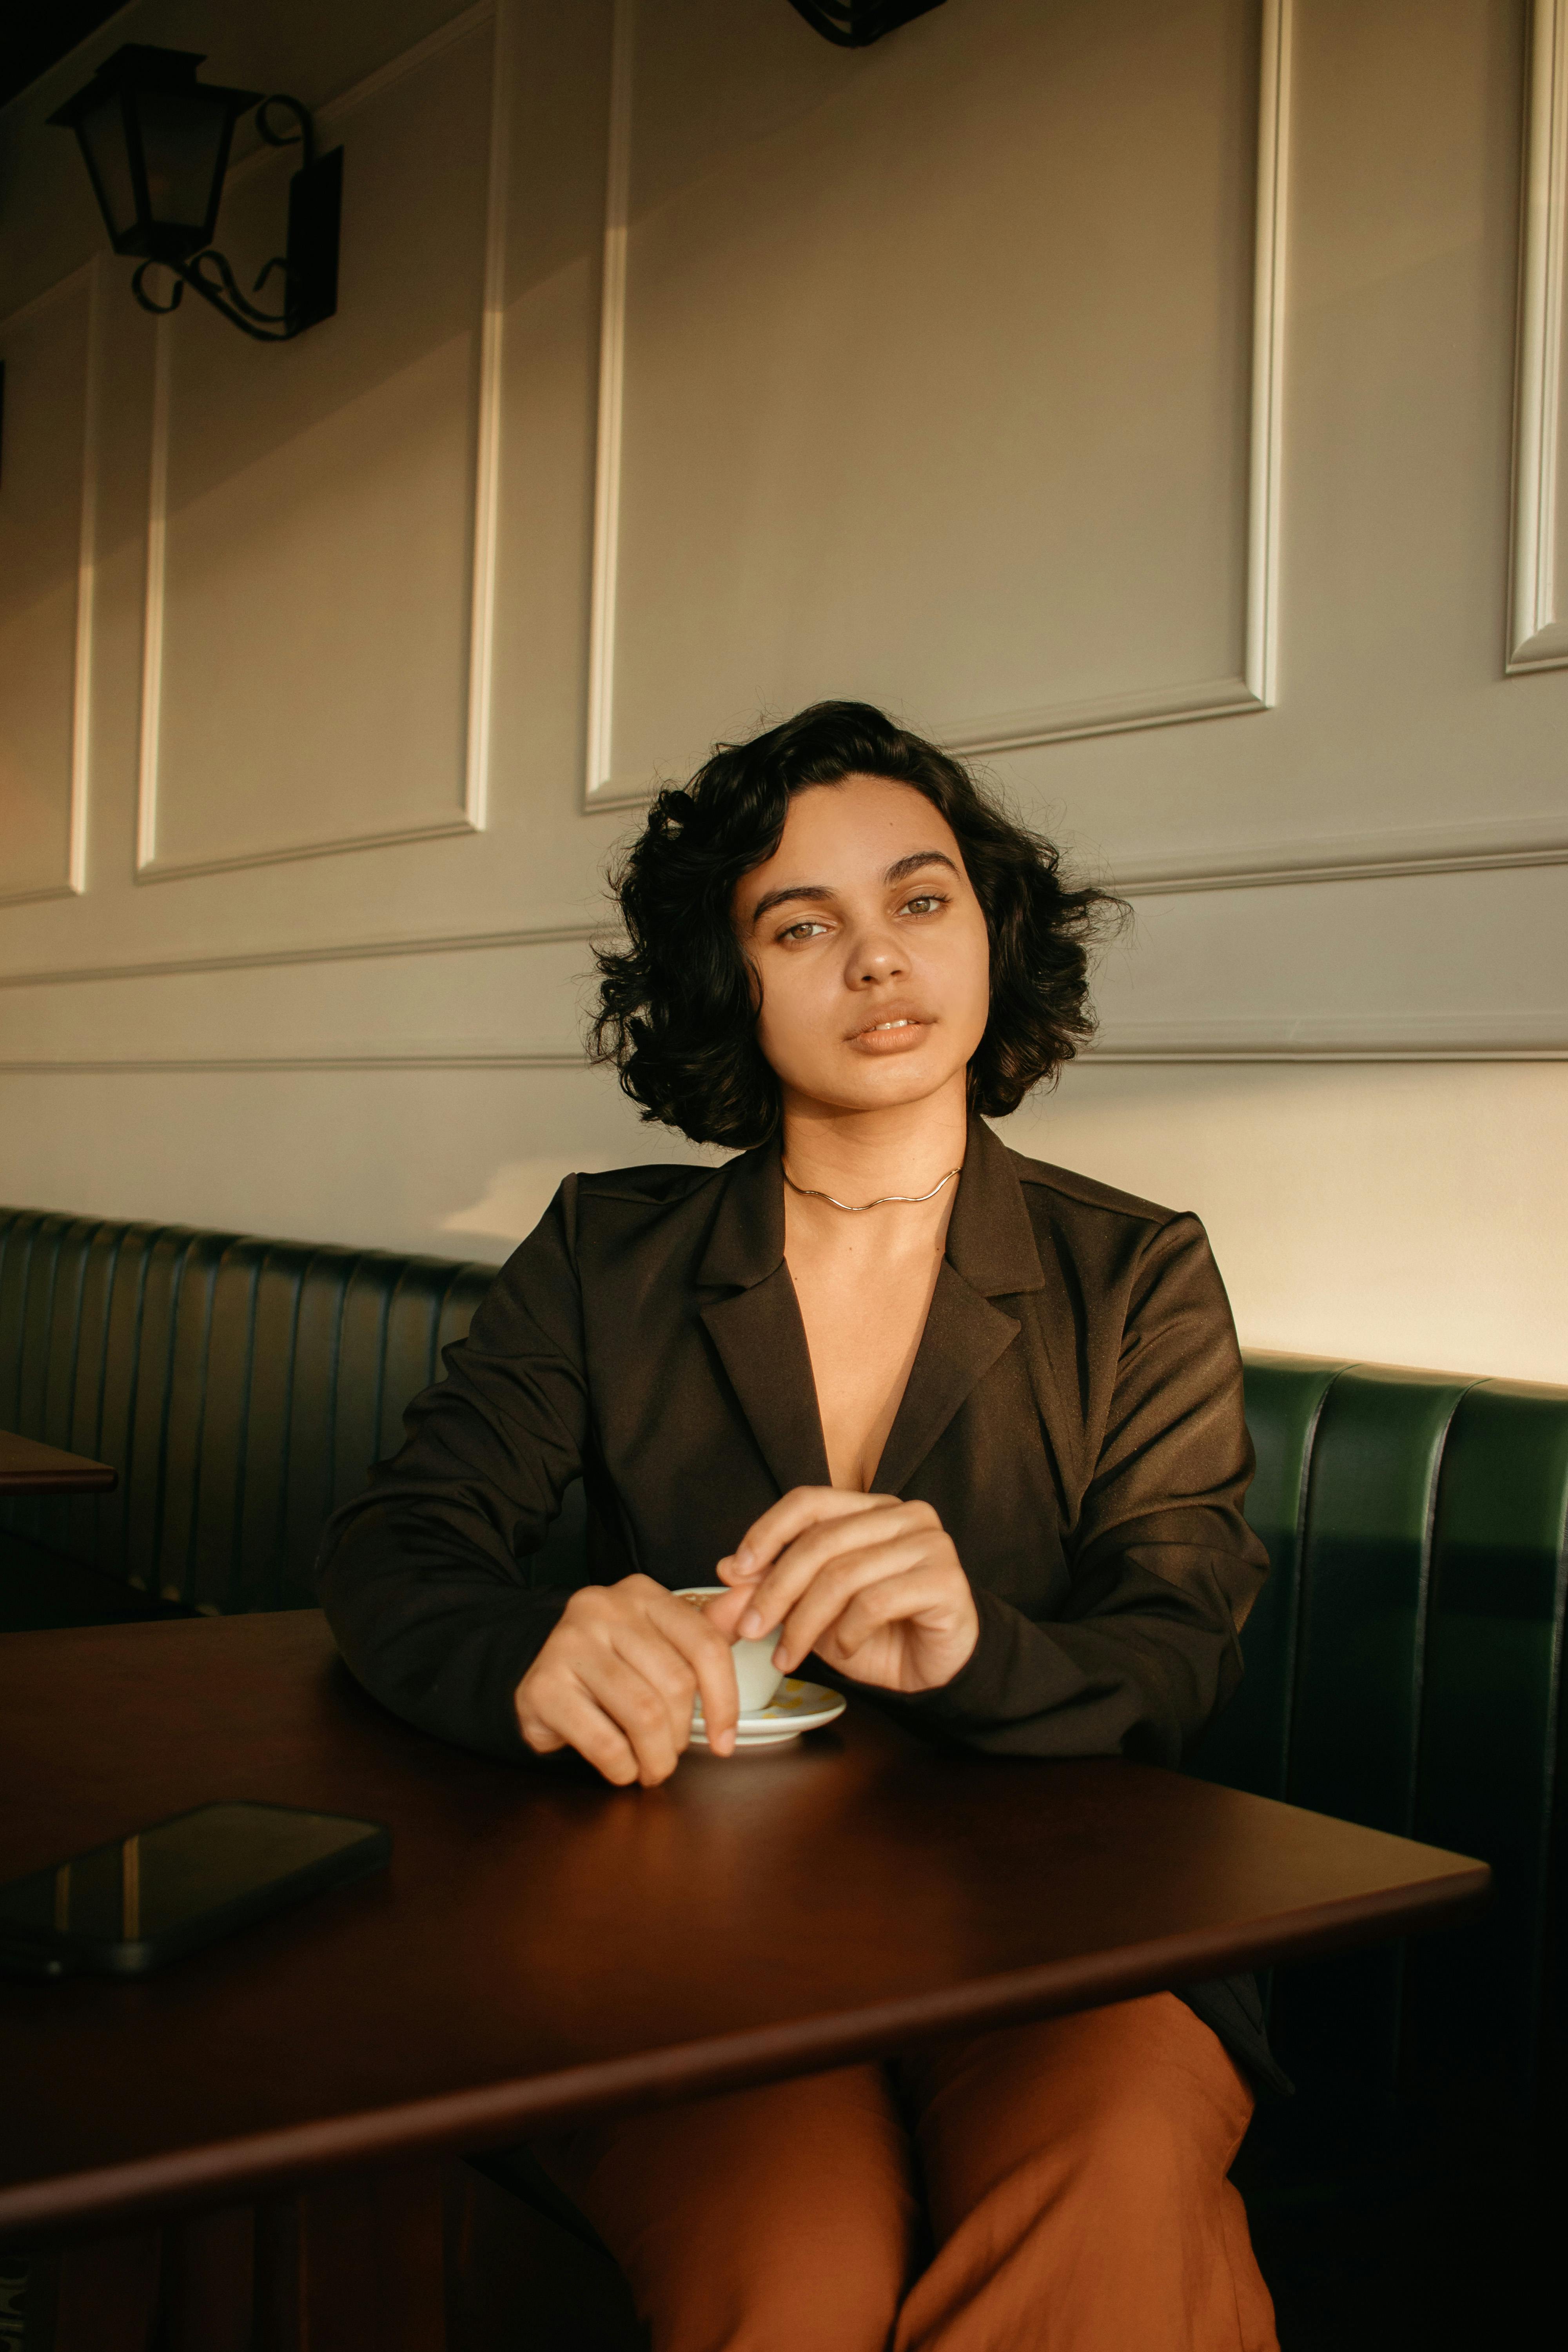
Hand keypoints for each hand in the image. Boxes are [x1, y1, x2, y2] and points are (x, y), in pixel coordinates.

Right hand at [515, 1575, 741, 1784]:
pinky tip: (623, 1768)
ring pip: (643, 1714)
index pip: (705, 1644)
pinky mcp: (543, 1685)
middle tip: (672, 1752)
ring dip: (656, 1757)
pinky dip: (622, 1768)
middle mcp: (604, 1607)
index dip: (725, 1700)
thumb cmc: (612, 1662)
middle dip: (682, 1734)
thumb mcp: (660, 1640)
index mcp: (642, 1593)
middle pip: (676, 1684)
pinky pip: (604, 1741)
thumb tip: (751, 1600)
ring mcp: (568, 1643)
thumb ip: (708, 1627)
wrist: (536, 1673)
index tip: (725, 1741)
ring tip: (651, 1767)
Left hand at [712, 1489, 978, 1694]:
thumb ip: (773, 1588)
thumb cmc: (878, 1633)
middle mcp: (904, 1515)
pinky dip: (847, 1633)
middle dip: (776, 1590)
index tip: (734, 1572)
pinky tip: (843, 1652)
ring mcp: (930, 1544)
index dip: (766, 1532)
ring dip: (805, 1623)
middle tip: (749, 1631)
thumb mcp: (814, 1611)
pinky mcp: (946, 1580)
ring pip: (844, 1575)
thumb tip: (725, 1570)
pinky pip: (876, 1602)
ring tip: (788, 1656)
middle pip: (821, 1541)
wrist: (937, 1669)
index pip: (809, 1502)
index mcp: (871, 1508)